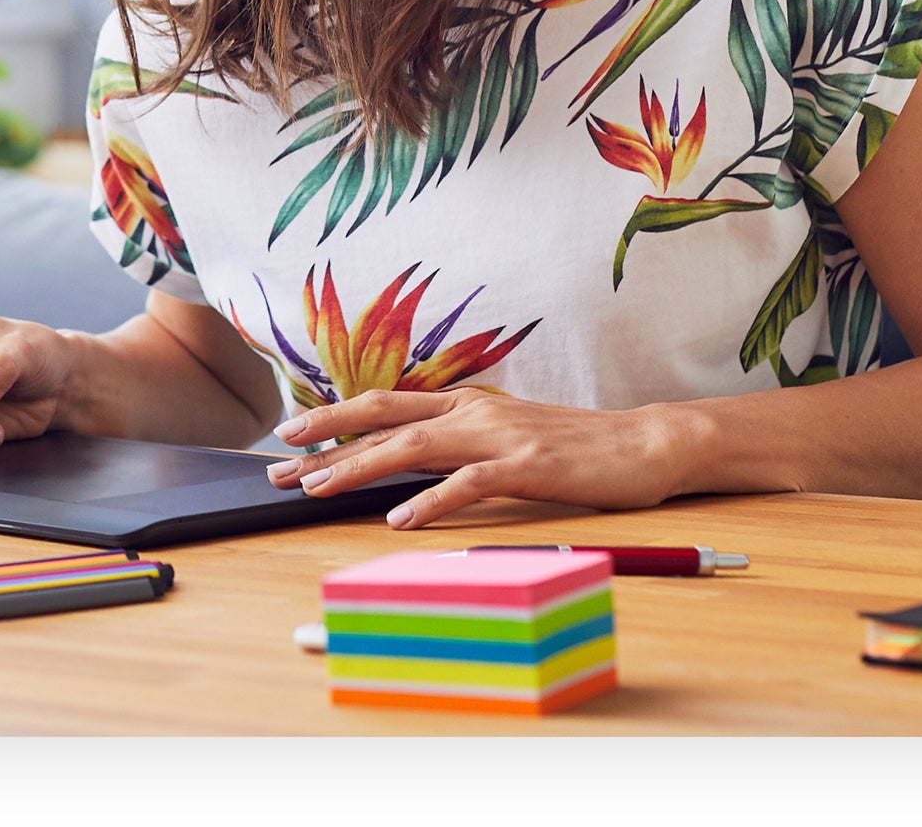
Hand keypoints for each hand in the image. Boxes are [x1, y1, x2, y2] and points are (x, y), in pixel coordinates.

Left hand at [266, 388, 688, 532]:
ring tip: (317, 488)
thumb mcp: (505, 435)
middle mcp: (471, 410)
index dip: (333, 418)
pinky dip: (430, 500)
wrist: (643, 442)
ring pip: (411, 446)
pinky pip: (467, 482)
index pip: (383, 407)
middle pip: (381, 418)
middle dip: (325, 438)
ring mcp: (497, 435)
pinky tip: (401, 518)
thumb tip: (408, 462)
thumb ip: (459, 442)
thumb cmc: (574, 446)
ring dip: (359, 467)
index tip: (290, 436)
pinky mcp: (525, 465)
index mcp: (463, 403)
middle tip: (278, 463)